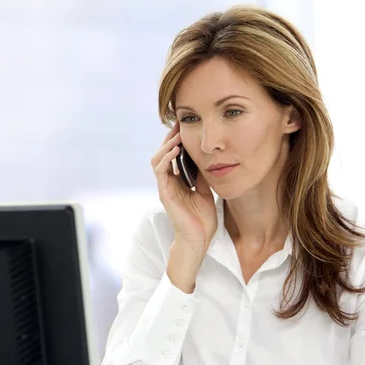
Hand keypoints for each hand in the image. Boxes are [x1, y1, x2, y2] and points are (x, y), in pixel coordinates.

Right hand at [151, 122, 217, 290]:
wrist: (198, 239)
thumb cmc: (202, 218)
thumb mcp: (205, 190)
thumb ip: (202, 175)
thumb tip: (207, 157)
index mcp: (177, 180)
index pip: (172, 155)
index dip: (176, 140)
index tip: (185, 126)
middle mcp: (168, 182)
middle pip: (162, 153)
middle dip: (169, 138)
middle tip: (179, 124)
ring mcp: (165, 187)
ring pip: (157, 159)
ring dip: (166, 145)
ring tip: (177, 135)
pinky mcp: (164, 193)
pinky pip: (161, 171)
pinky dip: (166, 159)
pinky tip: (175, 150)